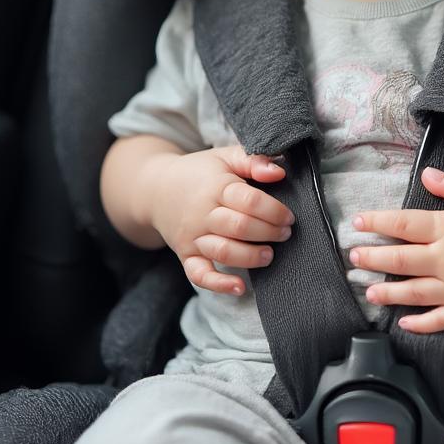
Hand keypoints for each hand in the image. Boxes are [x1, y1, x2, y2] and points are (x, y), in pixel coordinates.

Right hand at [149, 146, 294, 295]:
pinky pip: (199, 274)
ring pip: (223, 251)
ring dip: (251, 257)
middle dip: (269, 232)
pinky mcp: (185, 255)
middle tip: (285, 233)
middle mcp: (202, 213)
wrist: (155, 189)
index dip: (274, 211)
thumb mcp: (225, 156)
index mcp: (216, 186)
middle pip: (240, 227)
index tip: (288, 216)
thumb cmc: (200, 172)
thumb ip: (253, 160)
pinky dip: (219, 284)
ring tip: (269, 254)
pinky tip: (239, 287)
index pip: (249, 201)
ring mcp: (192, 236)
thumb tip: (279, 172)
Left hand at [349, 166, 443, 332]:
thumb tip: (425, 175)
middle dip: (372, 258)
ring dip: (387, 292)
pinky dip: (419, 323)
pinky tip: (403, 323)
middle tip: (352, 257)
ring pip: (413, 293)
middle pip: (400, 260)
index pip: (404, 224)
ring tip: (368, 291)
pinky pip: (438, 321)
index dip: (377, 222)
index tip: (357, 222)